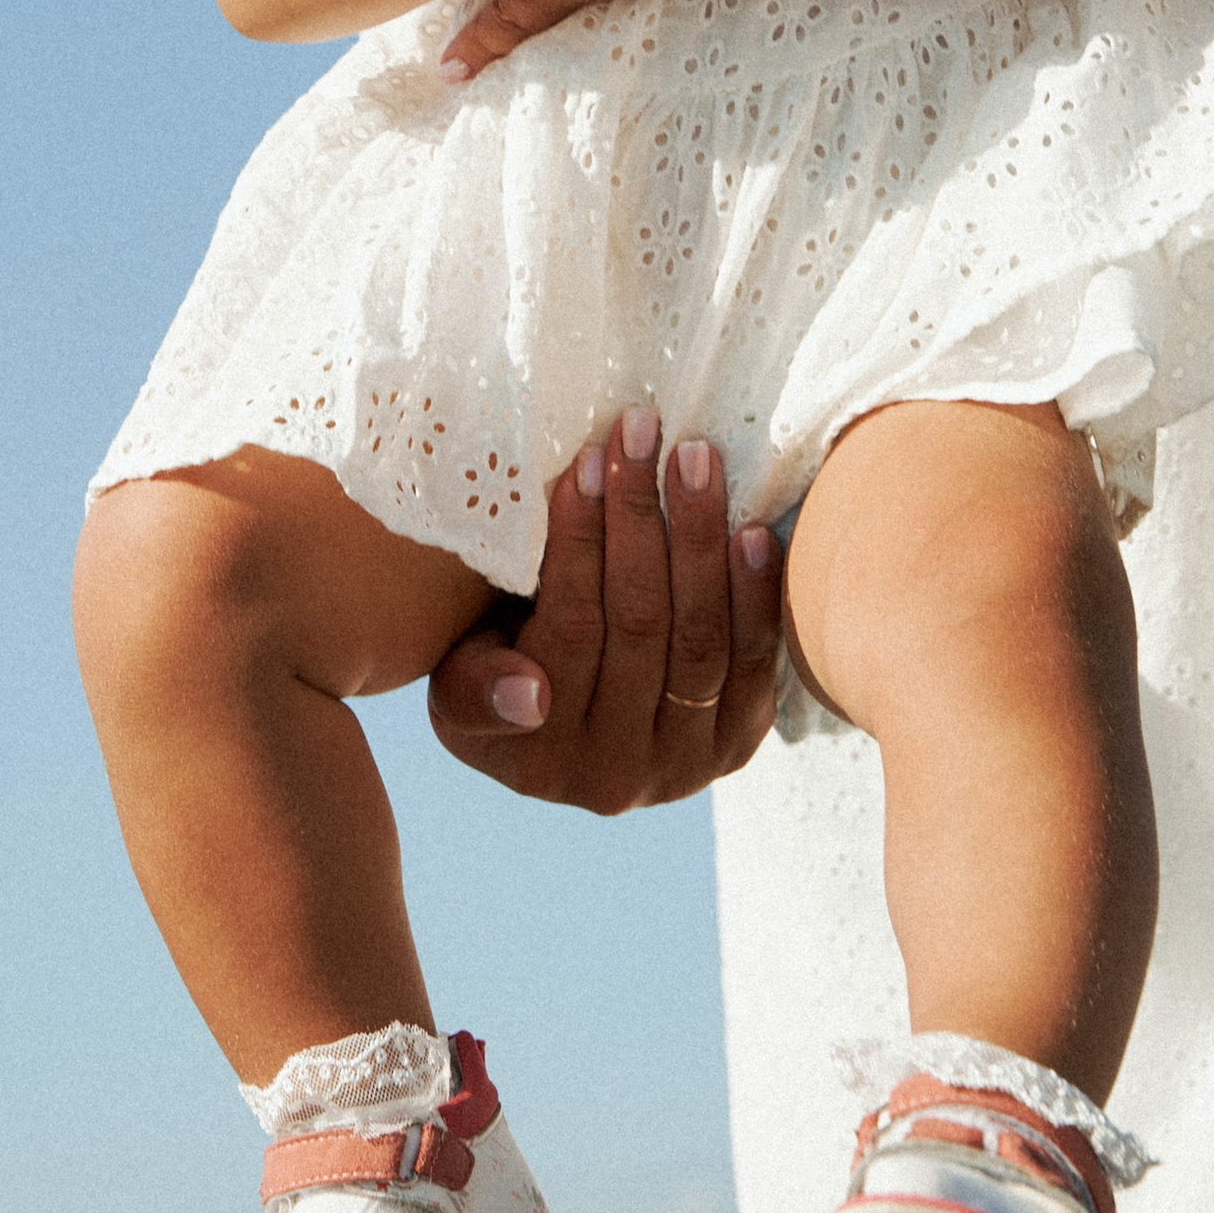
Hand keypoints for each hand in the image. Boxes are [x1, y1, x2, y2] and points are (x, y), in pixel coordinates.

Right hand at [426, 409, 784, 811]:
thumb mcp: (458, 684)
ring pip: (701, 639)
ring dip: (700, 540)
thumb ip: (477, 690)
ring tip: (694, 459)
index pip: (570, 628)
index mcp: (540, 759)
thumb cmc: (500, 671)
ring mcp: (686, 765)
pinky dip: (755, 594)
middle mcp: (617, 777)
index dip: (579, 540)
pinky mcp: (739, 744)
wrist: (573, 731)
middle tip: (642, 435)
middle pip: (641, 626)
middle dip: (640, 518)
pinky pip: (755, 663)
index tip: (587, 460)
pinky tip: (749, 530)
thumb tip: (528, 693)